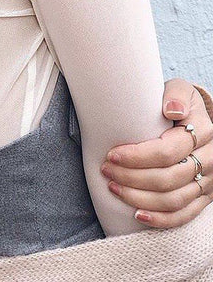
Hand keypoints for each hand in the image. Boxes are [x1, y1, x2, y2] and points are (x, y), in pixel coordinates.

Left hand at [100, 78, 212, 228]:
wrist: (191, 118)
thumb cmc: (176, 102)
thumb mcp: (178, 89)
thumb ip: (175, 94)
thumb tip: (171, 110)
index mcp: (202, 132)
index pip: (167, 152)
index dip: (136, 157)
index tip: (112, 154)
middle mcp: (209, 159)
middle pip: (167, 178)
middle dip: (130, 177)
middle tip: (106, 170)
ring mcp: (207, 181)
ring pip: (172, 200)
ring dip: (138, 197)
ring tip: (113, 187)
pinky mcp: (203, 196)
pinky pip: (183, 215)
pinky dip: (160, 219)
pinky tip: (137, 214)